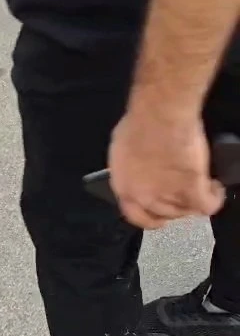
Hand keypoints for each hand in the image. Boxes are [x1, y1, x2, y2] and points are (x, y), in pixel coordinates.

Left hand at [108, 106, 223, 228]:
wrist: (160, 116)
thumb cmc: (139, 124)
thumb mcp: (121, 150)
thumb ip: (130, 168)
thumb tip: (138, 171)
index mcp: (123, 187)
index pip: (135, 216)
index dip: (150, 218)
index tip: (159, 218)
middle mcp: (143, 197)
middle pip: (165, 214)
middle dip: (176, 206)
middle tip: (185, 195)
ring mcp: (167, 196)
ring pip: (186, 210)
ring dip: (195, 201)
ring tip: (203, 188)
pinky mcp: (191, 190)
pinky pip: (207, 205)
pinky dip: (214, 198)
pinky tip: (215, 188)